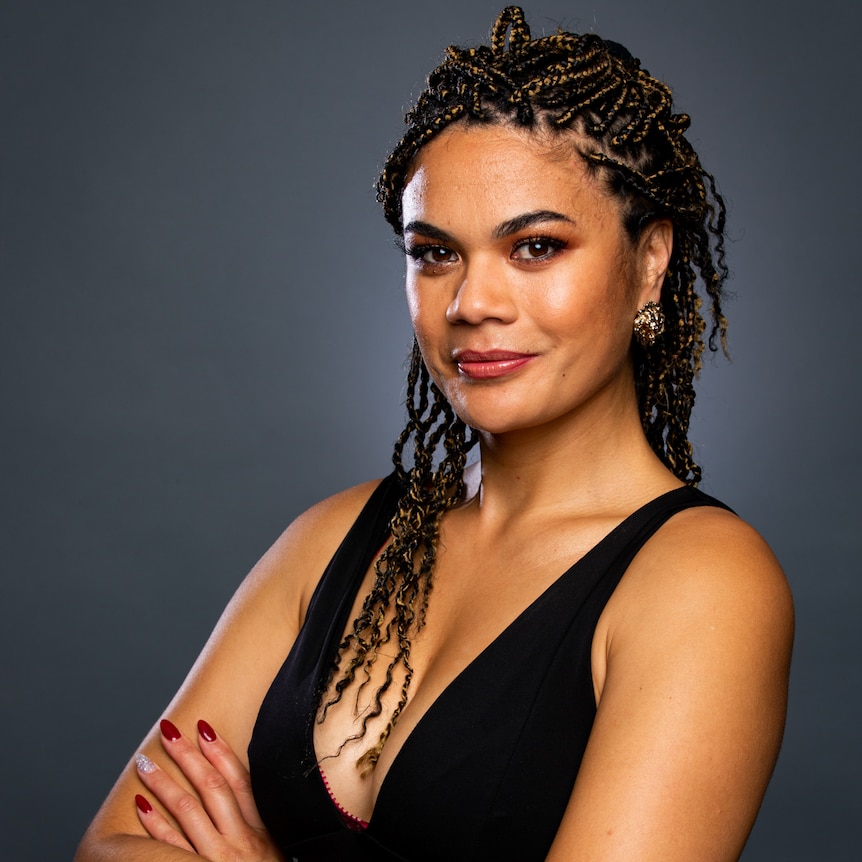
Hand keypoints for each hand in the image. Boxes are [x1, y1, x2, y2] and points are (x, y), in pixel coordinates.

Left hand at [134, 718, 283, 861]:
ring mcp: (215, 861)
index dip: (221, 752)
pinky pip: (170, 849)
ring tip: (144, 762)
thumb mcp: (277, 852)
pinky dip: (154, 826)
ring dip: (164, 784)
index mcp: (263, 831)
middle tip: (169, 732)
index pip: (240, 781)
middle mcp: (240, 842)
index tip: (203, 728)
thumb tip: (245, 794)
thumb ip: (261, 825)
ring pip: (187, 811)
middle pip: (211, 788)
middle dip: (188, 757)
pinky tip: (140, 806)